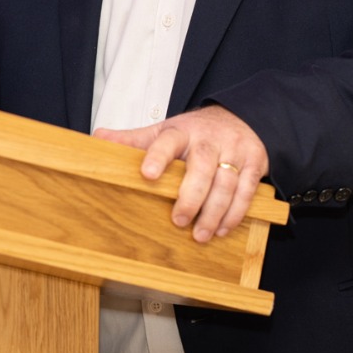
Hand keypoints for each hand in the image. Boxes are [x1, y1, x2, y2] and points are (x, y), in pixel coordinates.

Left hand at [93, 105, 267, 242]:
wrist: (241, 118)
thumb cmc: (196, 131)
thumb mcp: (164, 130)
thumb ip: (134, 139)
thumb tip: (98, 137)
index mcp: (182, 131)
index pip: (167, 141)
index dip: (157, 156)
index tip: (146, 174)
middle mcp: (209, 139)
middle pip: (202, 166)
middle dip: (191, 196)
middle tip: (178, 220)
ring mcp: (234, 150)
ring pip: (226, 183)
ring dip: (214, 212)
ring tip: (200, 234)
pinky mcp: (254, 163)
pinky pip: (246, 191)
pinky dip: (235, 213)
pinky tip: (223, 229)